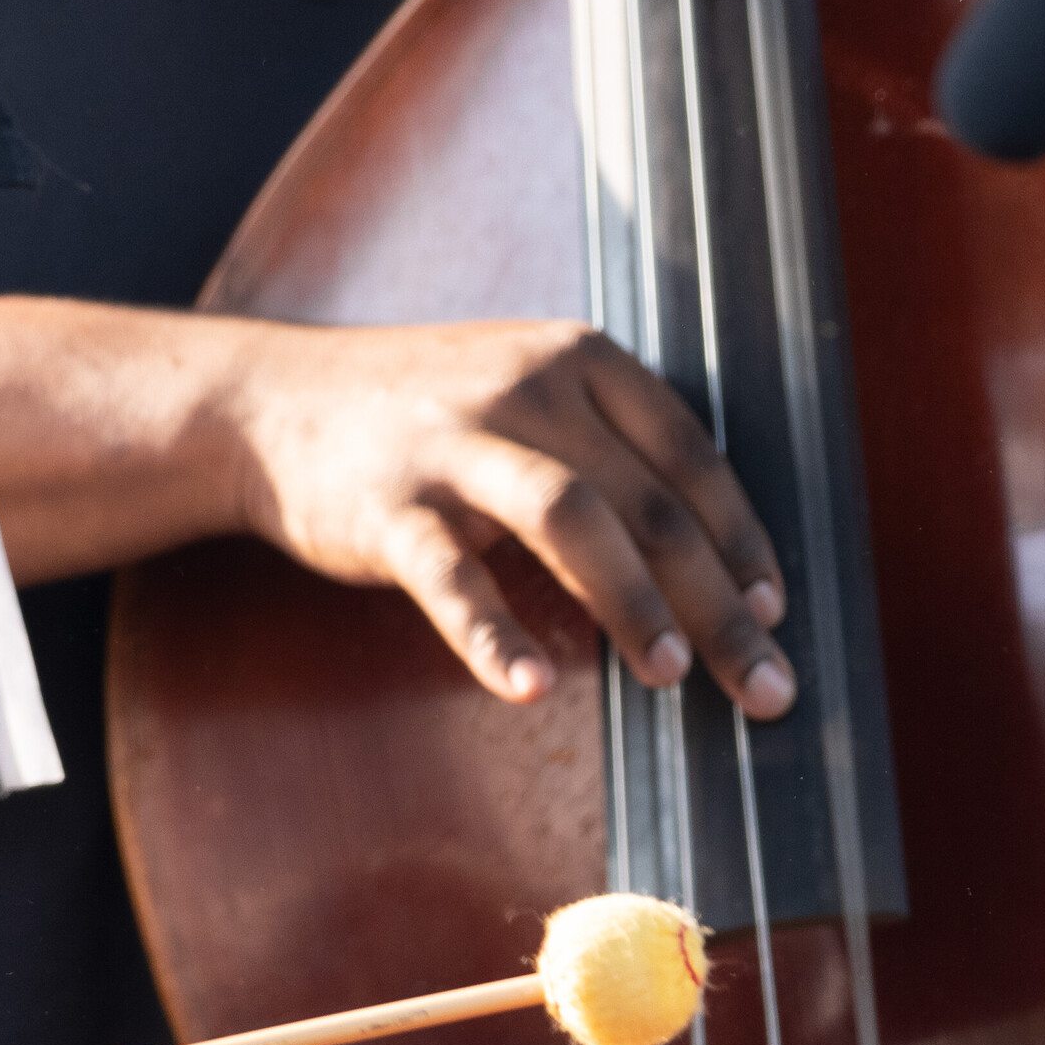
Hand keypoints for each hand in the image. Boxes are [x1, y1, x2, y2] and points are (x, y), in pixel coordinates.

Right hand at [0, 300, 796, 716]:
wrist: (270, 402)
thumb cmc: (422, 417)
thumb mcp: (526, 394)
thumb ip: (611, 450)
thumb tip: (714, 562)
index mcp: (579, 359)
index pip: (689, 453)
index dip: (741, 537)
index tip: (775, 611)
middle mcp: (527, 388)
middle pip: (648, 500)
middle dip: (718, 601)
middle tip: (764, 685)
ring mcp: (455, 443)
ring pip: (572, 520)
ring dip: (633, 603)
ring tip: (672, 674)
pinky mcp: (389, 505)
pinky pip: (451, 576)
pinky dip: (492, 634)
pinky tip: (529, 685)